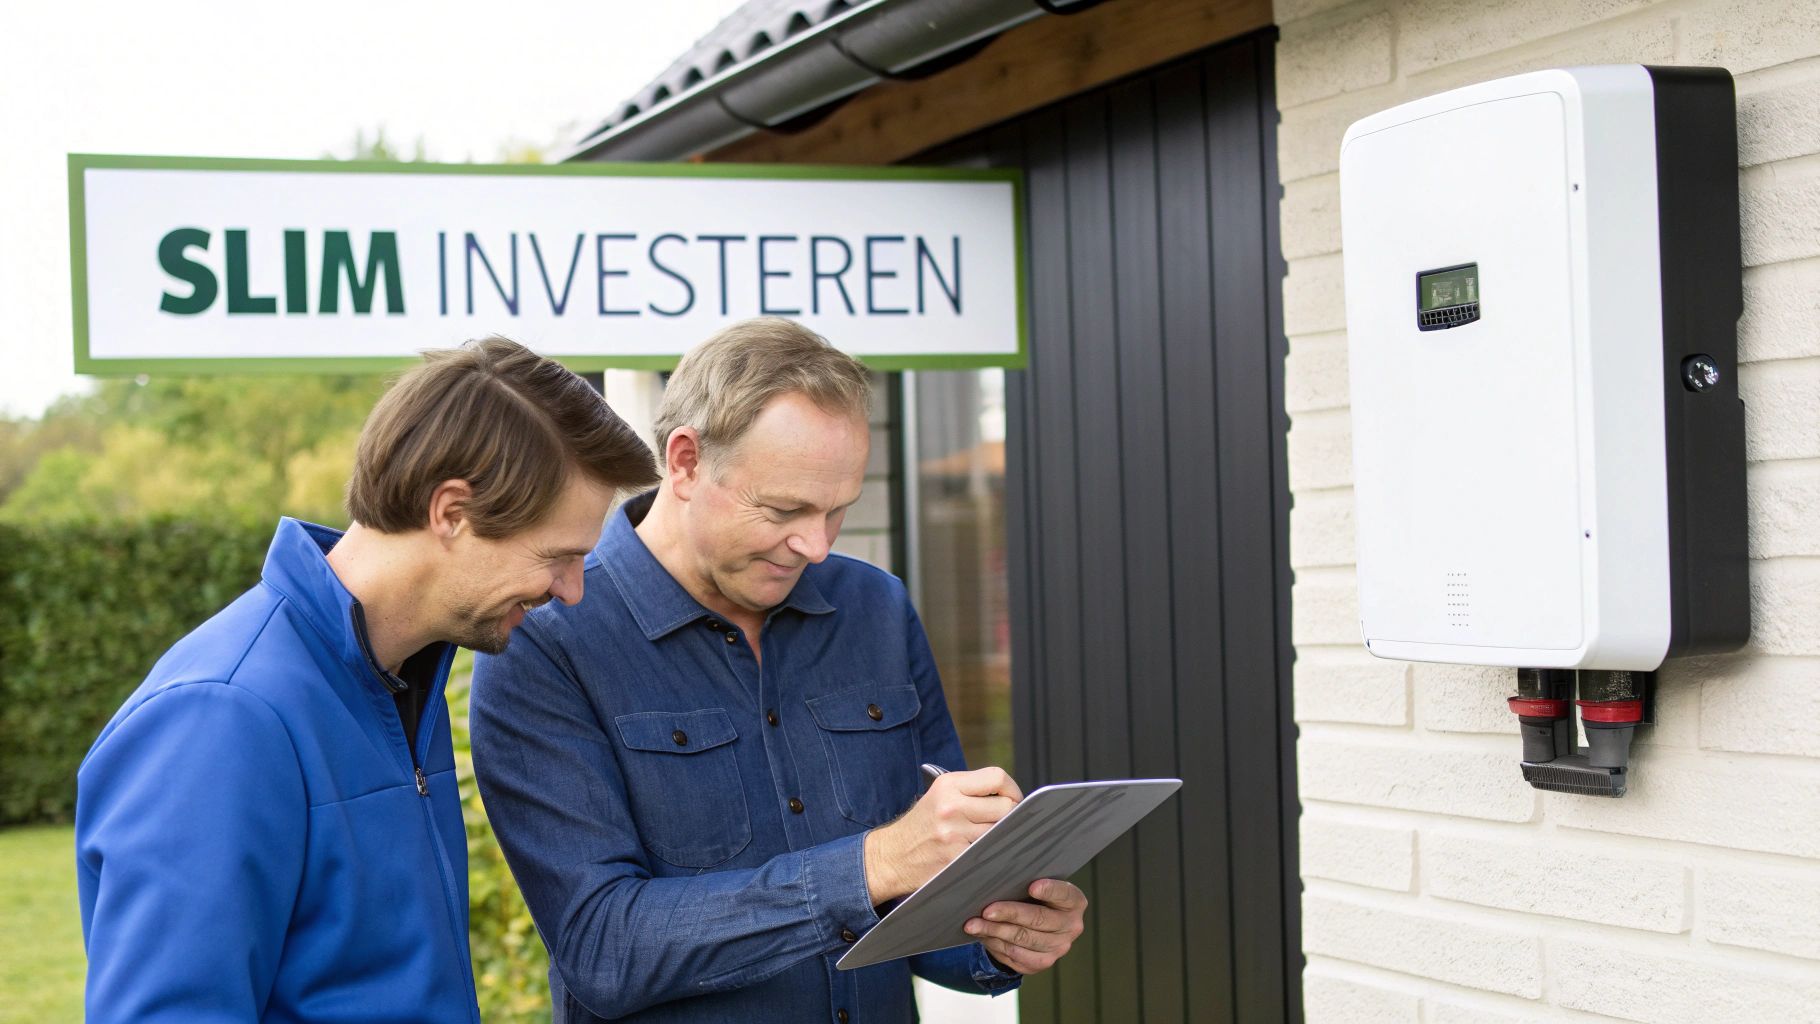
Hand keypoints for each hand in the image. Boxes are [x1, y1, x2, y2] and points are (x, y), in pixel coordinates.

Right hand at [863, 767, 1022, 903]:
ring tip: (991, 839)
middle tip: (1004, 823)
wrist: (891, 856)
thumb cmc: (922, 825)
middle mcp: (951, 806)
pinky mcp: (956, 859)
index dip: (1012, 789)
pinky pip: (989, 854)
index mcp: (948, 785)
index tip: (1012, 799)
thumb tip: (1012, 797)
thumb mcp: (940, 795)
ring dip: (1001, 837)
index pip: (997, 777)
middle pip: (1006, 807)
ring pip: (1001, 832)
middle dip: (1011, 816)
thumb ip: (972, 791)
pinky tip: (982, 855)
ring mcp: (954, 834)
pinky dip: (990, 855)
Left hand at [964, 878, 1087, 973]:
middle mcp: (1071, 926)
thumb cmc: (1031, 895)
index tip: (1032, 886)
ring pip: (1023, 940)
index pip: (1064, 893)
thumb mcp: (1033, 881)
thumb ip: (1023, 876)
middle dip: (1009, 914)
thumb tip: (994, 862)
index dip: (1049, 890)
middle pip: (1038, 919)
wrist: (1035, 924)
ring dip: (995, 932)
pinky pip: (1016, 956)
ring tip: (973, 924)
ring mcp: (1058, 947)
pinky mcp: (1043, 962)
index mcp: (1074, 901)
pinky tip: (983, 936)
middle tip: (986, 910)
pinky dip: (996, 945)